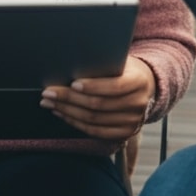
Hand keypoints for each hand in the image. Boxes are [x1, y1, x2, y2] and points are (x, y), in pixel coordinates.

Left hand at [40, 55, 155, 140]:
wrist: (146, 86)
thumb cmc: (127, 69)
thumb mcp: (122, 61)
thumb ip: (105, 65)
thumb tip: (73, 66)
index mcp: (139, 82)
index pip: (114, 87)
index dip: (92, 86)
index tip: (72, 83)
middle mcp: (138, 104)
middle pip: (98, 105)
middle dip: (69, 98)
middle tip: (48, 92)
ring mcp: (131, 123)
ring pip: (93, 120)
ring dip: (67, 112)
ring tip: (50, 103)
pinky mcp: (123, 134)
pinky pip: (94, 131)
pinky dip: (75, 123)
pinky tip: (62, 114)